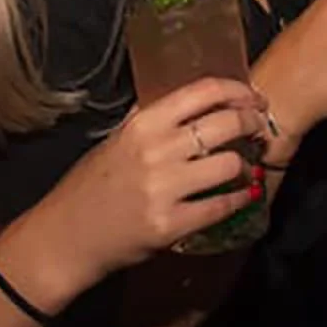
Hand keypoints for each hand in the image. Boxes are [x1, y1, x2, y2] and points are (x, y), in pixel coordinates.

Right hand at [34, 77, 267, 282]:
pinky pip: (221, 206)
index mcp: (143, 124)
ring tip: (247, 166)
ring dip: (247, 165)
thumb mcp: (118, 139)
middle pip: (225, 123)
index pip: (202, 92)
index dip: (237, 90)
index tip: (254, 96)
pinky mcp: (171, 226)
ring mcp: (164, 189)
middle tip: (259, 128)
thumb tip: (194, 99)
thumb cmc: (92, 185)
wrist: (67, 236)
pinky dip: (241, 199)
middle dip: (252, 123)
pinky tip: (245, 195)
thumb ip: (152, 118)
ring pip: (230, 164)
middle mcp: (156, 151)